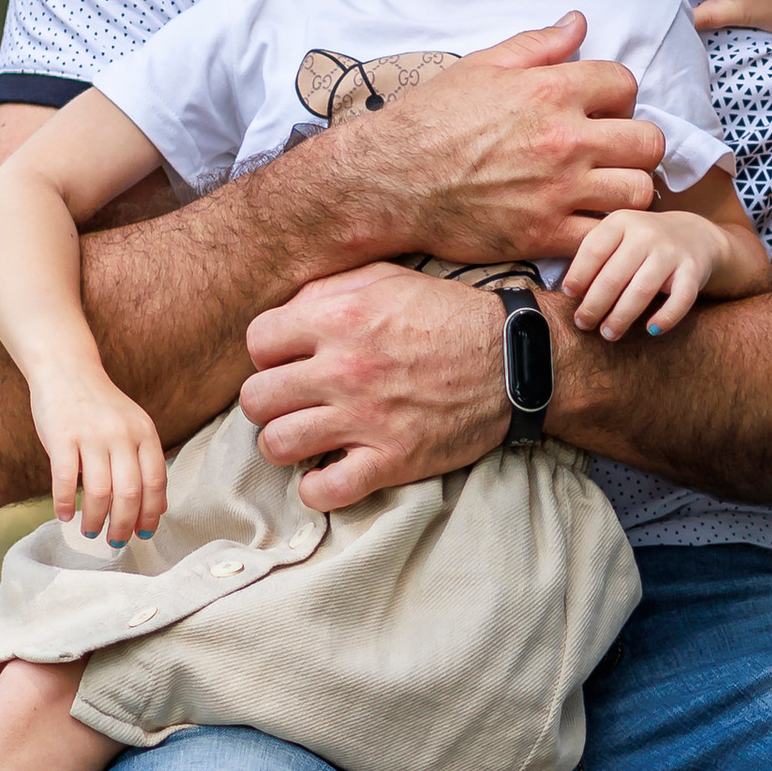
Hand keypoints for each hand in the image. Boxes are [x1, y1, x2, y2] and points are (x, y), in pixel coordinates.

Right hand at [29, 368, 167, 544]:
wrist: (66, 369)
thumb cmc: (100, 406)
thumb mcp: (133, 426)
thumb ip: (144, 461)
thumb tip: (158, 507)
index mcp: (144, 433)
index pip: (155, 482)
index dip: (151, 513)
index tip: (144, 534)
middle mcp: (121, 434)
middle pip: (129, 493)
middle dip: (124, 525)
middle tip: (116, 543)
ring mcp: (91, 435)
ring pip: (99, 492)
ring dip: (95, 519)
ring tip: (91, 531)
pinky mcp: (61, 437)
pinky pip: (64, 480)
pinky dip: (65, 503)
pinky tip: (65, 516)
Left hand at [240, 264, 509, 506]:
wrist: (515, 360)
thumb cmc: (448, 315)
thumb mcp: (388, 279)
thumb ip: (329, 289)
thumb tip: (286, 315)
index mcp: (340, 318)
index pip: (257, 342)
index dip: (268, 353)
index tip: (289, 361)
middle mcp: (344, 369)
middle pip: (256, 399)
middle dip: (270, 401)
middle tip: (294, 402)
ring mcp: (366, 419)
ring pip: (277, 446)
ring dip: (286, 444)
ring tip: (308, 437)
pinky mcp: (392, 460)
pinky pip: (324, 491)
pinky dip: (318, 487)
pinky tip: (330, 471)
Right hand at [324, 17, 665, 262]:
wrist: (390, 179)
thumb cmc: (431, 119)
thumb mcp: (482, 66)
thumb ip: (538, 44)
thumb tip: (578, 22)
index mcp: (551, 90)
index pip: (625, 84)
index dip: (618, 95)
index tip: (602, 109)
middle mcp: (563, 140)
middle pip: (648, 141)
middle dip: (635, 143)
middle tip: (612, 150)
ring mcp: (558, 191)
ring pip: (639, 191)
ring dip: (627, 188)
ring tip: (605, 187)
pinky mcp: (544, 234)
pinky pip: (604, 236)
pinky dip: (603, 231)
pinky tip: (585, 221)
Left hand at [560, 206, 721, 341]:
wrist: (695, 235)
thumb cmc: (644, 243)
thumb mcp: (619, 236)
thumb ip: (597, 256)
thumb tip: (571, 293)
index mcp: (622, 222)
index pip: (594, 250)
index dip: (578, 275)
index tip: (570, 296)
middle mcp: (646, 233)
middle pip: (614, 276)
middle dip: (594, 305)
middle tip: (583, 323)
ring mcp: (672, 252)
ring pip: (642, 290)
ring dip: (621, 317)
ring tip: (608, 333)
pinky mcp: (693, 270)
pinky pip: (680, 299)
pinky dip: (666, 317)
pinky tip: (651, 330)